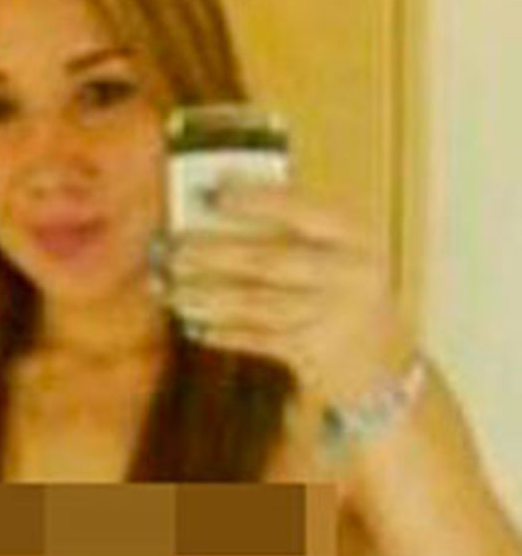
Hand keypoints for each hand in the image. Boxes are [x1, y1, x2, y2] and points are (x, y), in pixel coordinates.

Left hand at [152, 173, 419, 446]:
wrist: (383, 363)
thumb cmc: (346, 294)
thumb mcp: (339, 253)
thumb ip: (294, 231)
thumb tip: (221, 208)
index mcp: (355, 236)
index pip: (301, 210)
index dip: (256, 200)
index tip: (214, 192)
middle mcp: (349, 273)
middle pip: (270, 259)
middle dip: (214, 254)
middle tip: (172, 250)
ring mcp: (334, 315)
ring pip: (259, 303)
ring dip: (209, 297)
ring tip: (173, 292)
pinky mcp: (316, 353)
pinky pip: (260, 340)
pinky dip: (226, 334)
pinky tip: (196, 327)